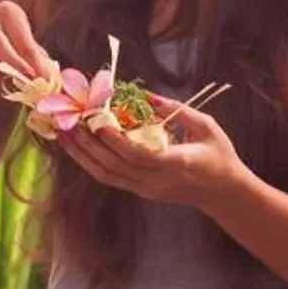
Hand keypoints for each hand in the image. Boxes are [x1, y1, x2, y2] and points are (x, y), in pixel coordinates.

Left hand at [56, 98, 247, 211]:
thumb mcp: (207, 128)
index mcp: (174, 164)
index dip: (113, 140)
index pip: (136, 155)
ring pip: (105, 175)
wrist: (224, 193)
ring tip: (63, 135)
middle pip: (112, 165)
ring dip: (82, 155)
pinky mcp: (140, 191)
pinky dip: (91, 163)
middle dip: (87, 145)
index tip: (96, 121)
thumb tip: (148, 95)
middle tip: (67, 123)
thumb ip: (178, 111)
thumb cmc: (219, 156)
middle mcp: (154, 181)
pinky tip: (79, 148)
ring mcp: (145, 189)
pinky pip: (110, 178)